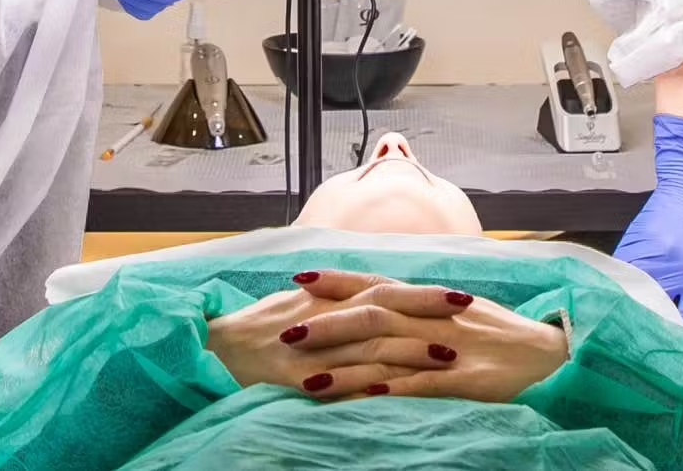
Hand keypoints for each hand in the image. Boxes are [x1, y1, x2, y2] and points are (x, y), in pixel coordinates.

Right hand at [206, 270, 466, 399]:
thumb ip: (334, 300)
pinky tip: (400, 394)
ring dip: (411, 351)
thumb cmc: (256, 329)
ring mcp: (312, 349)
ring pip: (370, 346)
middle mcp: (323, 318)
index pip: (383, 289)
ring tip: (449, 356)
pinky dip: (370, 387)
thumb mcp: (298, 306)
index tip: (458, 294)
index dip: (421, 293)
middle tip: (468, 311)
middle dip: (427, 310)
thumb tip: (370, 295)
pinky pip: (340, 384)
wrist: (214, 351)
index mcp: (326, 299)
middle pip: (384, 309)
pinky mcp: (298, 378)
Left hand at [280, 271, 568, 401]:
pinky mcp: (465, 382)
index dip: (338, 281)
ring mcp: (449, 350)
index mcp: (433, 302)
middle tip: (285, 332)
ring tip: (306, 379)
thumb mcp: (461, 315)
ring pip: (388, 354)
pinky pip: (423, 386)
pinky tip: (363, 398)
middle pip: (372, 317)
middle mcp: (436, 320)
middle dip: (326, 324)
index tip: (299, 278)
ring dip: (345, 367)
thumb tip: (386, 308)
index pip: (378, 284)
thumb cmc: (506, 338)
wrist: (554, 356)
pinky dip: (392, 391)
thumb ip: (422, 311)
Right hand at [615, 113, 682, 333]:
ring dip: (633, 315)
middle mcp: (670, 264)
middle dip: (654, 334)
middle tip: (651, 353)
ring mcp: (646, 253)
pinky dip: (622, 293)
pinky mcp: (630, 244)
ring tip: (632, 335)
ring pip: (631, 296)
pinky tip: (623, 305)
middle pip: (654, 312)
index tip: (681, 358)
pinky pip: (620, 278)